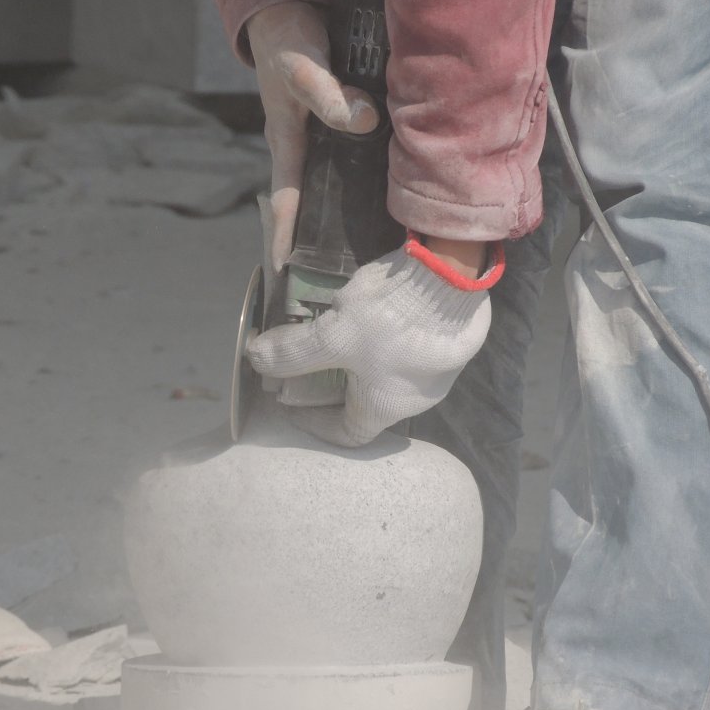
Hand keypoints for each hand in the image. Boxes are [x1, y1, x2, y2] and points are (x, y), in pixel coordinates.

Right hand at [246, 1, 379, 272]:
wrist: (293, 11)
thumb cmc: (289, 42)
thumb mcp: (303, 67)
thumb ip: (329, 95)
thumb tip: (366, 121)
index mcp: (287, 144)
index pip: (285, 201)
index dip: (284, 237)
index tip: (284, 273)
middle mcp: (306, 151)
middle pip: (313, 205)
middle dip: (321, 241)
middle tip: (341, 279)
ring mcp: (324, 142)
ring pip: (339, 187)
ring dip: (352, 217)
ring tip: (376, 253)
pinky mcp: (344, 128)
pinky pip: (359, 163)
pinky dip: (373, 183)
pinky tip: (398, 199)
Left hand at [247, 243, 500, 446]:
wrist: (454, 275)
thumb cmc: (390, 319)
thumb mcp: (331, 336)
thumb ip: (292, 352)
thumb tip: (255, 359)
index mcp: (385, 408)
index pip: (346, 434)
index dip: (315, 423)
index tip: (292, 402)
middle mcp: (416, 399)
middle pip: (366, 403)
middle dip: (333, 387)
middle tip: (309, 362)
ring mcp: (437, 370)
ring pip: (388, 374)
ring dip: (358, 361)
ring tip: (335, 334)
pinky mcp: (449, 341)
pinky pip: (407, 350)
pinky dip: (382, 342)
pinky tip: (370, 315)